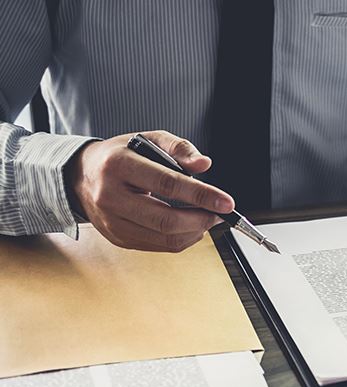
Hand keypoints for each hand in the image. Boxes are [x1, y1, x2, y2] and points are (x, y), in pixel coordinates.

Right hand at [64, 131, 233, 251]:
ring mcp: (112, 222)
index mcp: (118, 165)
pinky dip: (182, 239)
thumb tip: (204, 165)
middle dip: (201, 219)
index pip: (167, 183)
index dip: (201, 195)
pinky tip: (191, 227)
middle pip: (165, 219)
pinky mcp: (118, 239)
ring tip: (207, 218)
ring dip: (195, 232)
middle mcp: (110, 197)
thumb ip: (179, 148)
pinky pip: (158, 246)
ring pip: (164, 238)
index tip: (226, 202)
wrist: (81, 178)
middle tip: (219, 213)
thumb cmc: (120, 156)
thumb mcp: (148, 139)